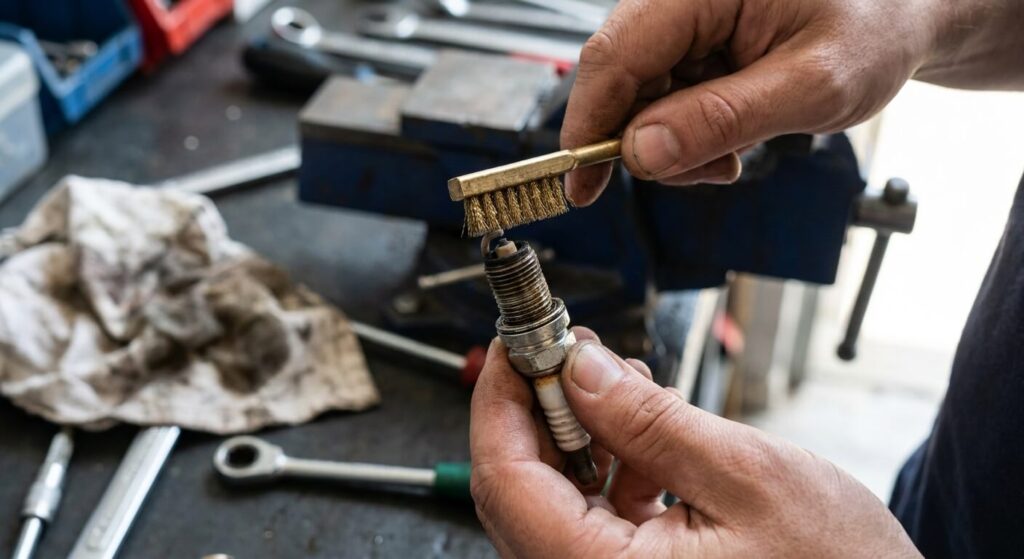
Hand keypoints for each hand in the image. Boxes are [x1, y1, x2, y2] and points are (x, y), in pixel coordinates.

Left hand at [470, 330, 919, 557]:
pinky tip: (641, 434)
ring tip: (617, 385)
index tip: (517, 345)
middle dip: (541, 408)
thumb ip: (651, 421)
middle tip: (568, 351)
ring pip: (555, 500)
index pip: (506, 480)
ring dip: (577, 435)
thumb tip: (580, 369)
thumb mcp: (748, 475)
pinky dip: (608, 469)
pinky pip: (592, 520)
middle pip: (522, 488)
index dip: (501, 399)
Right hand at [560, 0, 936, 203]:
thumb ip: (723, 119)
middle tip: (700, 174)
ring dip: (670, 144)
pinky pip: (663, 97)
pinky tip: (727, 141)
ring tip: (729, 156)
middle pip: (620, 79)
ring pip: (638, 96)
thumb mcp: (812, 86)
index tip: (578, 181)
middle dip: (644, 143)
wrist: (904, 15)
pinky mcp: (693, 43)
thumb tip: (641, 152)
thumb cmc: (876, 26)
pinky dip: (686, 133)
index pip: (615, 53)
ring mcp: (686, 21)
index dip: (589, 123)